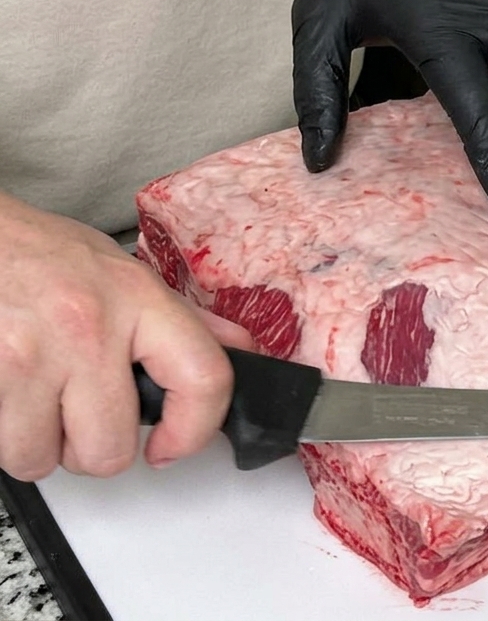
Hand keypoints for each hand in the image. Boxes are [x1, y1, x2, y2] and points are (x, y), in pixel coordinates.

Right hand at [0, 192, 251, 480]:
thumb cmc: (44, 255)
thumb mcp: (123, 273)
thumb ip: (179, 318)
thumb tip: (236, 349)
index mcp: (138, 298)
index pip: (203, 378)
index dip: (196, 430)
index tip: (174, 445)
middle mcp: (89, 328)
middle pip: (111, 448)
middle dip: (96, 447)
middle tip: (86, 413)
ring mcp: (30, 356)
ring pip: (44, 460)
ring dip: (42, 444)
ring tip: (40, 399)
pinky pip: (0, 448)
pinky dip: (5, 435)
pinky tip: (12, 396)